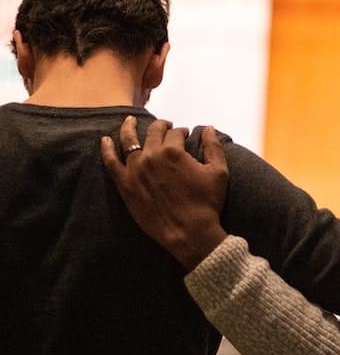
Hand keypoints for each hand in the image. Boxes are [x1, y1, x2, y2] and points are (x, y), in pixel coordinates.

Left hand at [101, 116, 228, 270]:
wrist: (189, 233)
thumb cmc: (207, 203)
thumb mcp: (219, 172)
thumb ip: (213, 146)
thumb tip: (208, 127)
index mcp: (174, 151)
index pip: (175, 133)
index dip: (181, 132)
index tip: (184, 134)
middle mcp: (152, 156)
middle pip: (153, 133)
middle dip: (161, 127)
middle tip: (165, 127)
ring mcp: (135, 170)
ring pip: (128, 141)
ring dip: (130, 128)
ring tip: (130, 121)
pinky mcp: (125, 185)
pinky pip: (111, 163)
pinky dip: (107, 149)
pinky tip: (105, 140)